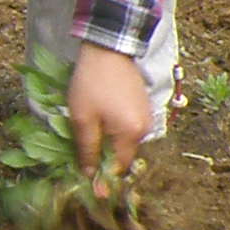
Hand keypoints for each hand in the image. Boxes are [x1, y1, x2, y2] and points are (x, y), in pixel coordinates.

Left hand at [67, 43, 154, 179]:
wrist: (108, 49)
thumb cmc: (91, 84)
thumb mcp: (83, 119)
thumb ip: (87, 150)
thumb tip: (90, 176)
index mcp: (132, 134)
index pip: (119, 167)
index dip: (103, 176)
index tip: (87, 180)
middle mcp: (145, 128)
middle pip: (123, 155)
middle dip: (104, 158)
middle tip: (82, 153)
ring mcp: (147, 116)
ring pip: (125, 141)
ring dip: (108, 143)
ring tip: (89, 133)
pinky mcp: (143, 106)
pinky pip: (128, 127)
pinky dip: (114, 130)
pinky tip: (100, 120)